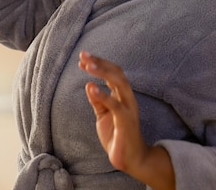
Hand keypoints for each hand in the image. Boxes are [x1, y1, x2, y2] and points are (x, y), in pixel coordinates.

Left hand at [78, 51, 174, 189]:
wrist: (132, 160)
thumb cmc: (118, 136)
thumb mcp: (103, 116)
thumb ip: (98, 101)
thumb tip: (88, 85)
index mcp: (122, 96)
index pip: (113, 73)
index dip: (99, 64)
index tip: (83, 58)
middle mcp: (128, 99)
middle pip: (117, 73)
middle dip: (100, 62)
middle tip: (84, 55)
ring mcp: (129, 109)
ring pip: (120, 83)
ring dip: (103, 72)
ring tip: (88, 65)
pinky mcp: (126, 122)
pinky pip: (116, 105)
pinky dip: (103, 95)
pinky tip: (91, 87)